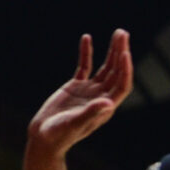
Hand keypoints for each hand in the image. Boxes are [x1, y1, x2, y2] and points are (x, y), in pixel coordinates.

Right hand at [26, 30, 131, 158]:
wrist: (44, 136)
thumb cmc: (61, 134)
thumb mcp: (76, 123)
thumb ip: (92, 113)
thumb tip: (109, 103)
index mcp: (106, 106)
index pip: (121, 84)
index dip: (125, 69)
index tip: (124, 52)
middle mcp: (101, 97)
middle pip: (116, 72)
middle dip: (120, 52)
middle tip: (122, 33)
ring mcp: (89, 91)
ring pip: (105, 67)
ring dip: (111, 51)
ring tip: (118, 33)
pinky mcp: (76, 86)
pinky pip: (84, 66)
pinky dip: (86, 52)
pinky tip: (87, 38)